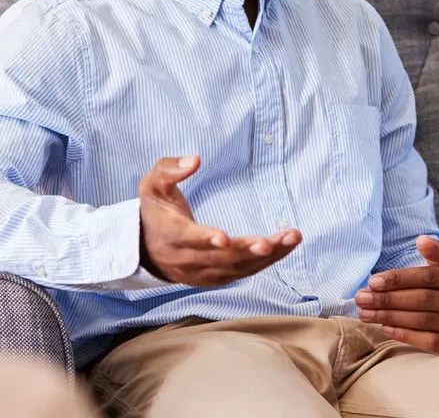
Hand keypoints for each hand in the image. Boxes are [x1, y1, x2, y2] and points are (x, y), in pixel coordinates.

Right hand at [139, 156, 300, 286]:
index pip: (187, 238)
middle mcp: (185, 258)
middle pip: (218, 258)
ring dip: (266, 257)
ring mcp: (200, 273)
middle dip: (245, 250)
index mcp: (169, 233)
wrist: (146, 249)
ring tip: (292, 238)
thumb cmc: (155, 210)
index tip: (224, 238)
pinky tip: (285, 247)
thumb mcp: (153, 185)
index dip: (204, 239)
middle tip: (269, 244)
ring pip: (235, 268)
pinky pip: (242, 273)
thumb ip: (170, 169)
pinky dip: (265, 262)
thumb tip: (195, 160)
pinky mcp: (214, 278)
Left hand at [355, 236, 438, 353]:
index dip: (398, 279)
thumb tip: (422, 240)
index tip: (372, 282)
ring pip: (423, 320)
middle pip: (423, 299)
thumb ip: (434, 252)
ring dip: (390, 317)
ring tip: (366, 314)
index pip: (427, 277)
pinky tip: (385, 329)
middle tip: (362, 299)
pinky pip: (428, 341)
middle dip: (388, 299)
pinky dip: (404, 334)